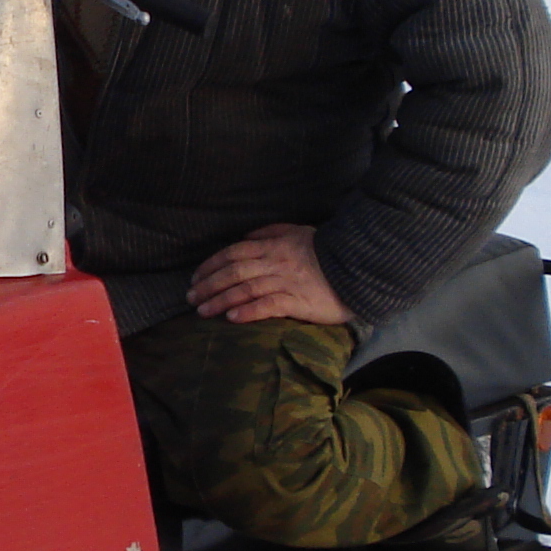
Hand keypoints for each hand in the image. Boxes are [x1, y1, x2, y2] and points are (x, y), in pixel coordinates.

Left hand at [188, 223, 353, 325]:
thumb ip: (271, 232)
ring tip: (203, 311)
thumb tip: (246, 236)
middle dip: (208, 285)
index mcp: (273, 246)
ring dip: (221, 300)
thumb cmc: (327, 251)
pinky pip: (269, 306)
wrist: (359, 265)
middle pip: (233, 272)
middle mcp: (275, 262)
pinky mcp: (299, 301)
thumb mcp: (298, 232)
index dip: (210, 265)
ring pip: (245, 289)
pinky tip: (232, 318)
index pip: (233, 253)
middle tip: (191, 299)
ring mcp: (286, 282)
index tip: (195, 279)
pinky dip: (248, 311)